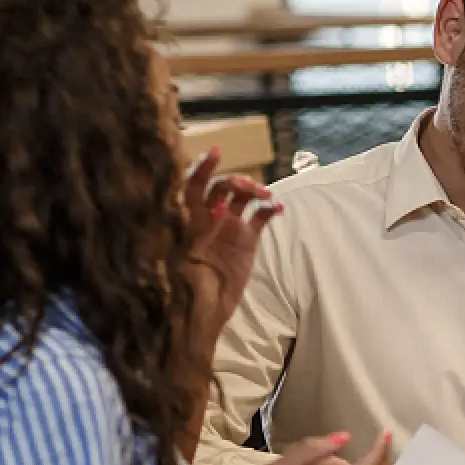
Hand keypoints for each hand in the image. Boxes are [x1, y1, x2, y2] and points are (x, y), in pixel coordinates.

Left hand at [184, 148, 280, 343]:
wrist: (204, 311)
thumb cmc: (186, 287)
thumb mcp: (186, 259)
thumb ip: (199, 233)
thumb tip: (216, 210)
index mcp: (189, 219)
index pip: (195, 187)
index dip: (203, 168)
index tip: (216, 153)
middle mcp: (209, 218)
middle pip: (222, 187)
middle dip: (235, 181)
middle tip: (247, 188)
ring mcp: (229, 227)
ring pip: (242, 198)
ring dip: (254, 190)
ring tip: (265, 196)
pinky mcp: (247, 240)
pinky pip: (260, 218)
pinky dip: (270, 210)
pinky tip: (279, 209)